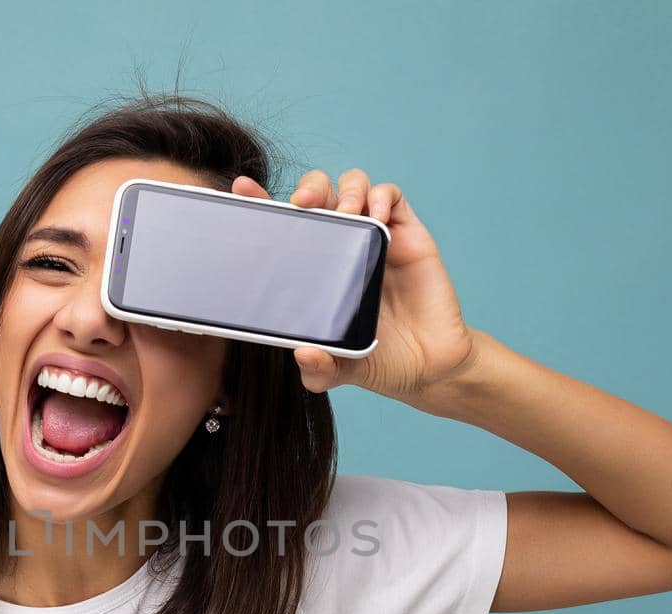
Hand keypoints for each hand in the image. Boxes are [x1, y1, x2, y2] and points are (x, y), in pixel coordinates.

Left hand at [232, 169, 478, 402]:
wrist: (429, 365)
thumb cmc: (380, 359)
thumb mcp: (341, 370)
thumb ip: (320, 370)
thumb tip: (302, 354)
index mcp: (316, 268)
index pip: (285, 227)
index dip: (262, 203)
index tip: (242, 191)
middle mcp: (342, 244)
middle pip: (318, 193)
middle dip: (308, 188)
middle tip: (303, 205)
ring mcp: (374, 236)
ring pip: (352, 185)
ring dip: (345, 189)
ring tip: (347, 212)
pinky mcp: (407, 233)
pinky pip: (391, 196)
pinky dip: (381, 195)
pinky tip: (377, 215)